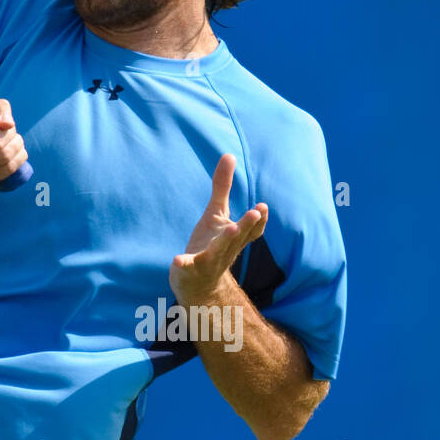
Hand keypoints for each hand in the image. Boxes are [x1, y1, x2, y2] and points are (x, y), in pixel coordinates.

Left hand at [170, 153, 267, 305]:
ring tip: (231, 227)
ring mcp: (208, 261)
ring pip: (218, 252)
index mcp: (233, 236)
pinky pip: (187, 267)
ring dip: (225, 241)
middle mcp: (224, 249)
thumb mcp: (215, 214)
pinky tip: (177, 259)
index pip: (251, 230)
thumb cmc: (210, 244)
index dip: (258, 220)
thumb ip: (222, 187)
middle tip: (256, 212)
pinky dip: (183, 263)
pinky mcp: (189, 269)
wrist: (197, 284)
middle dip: (247, 225)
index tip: (262, 206)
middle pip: (237, 237)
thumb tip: (229, 155)